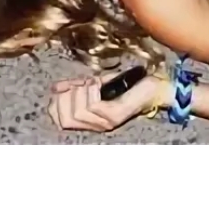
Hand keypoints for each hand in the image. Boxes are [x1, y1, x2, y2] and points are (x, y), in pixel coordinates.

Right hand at [48, 72, 171, 134]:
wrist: (153, 86)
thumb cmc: (126, 85)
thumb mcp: (94, 84)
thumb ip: (75, 87)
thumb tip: (55, 88)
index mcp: (89, 121)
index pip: (60, 122)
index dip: (55, 104)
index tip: (59, 89)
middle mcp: (96, 126)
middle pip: (66, 119)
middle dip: (66, 97)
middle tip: (78, 84)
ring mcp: (105, 123)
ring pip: (78, 112)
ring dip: (80, 91)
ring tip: (91, 82)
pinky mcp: (115, 116)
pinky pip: (93, 106)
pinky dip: (90, 90)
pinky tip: (97, 83)